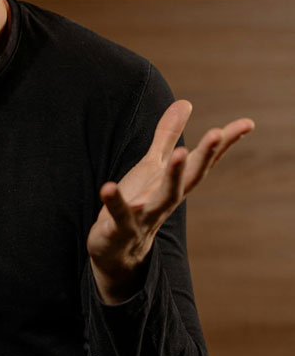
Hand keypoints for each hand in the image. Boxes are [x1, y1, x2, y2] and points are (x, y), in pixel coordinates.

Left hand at [87, 100, 254, 303]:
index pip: (202, 163)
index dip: (223, 145)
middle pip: (190, 180)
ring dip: (174, 177)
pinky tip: (107, 186)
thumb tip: (185, 102)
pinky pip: (118, 216)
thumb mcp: (151, 168)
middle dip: (204, 157)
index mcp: (172, 185)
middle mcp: (163, 201)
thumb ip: (166, 138)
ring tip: (182, 153)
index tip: (246, 124)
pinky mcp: (118, 229)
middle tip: (218, 132)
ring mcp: (144, 217)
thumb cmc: (136, 205)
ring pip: (163, 199)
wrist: (116, 253)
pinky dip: (114, 202)